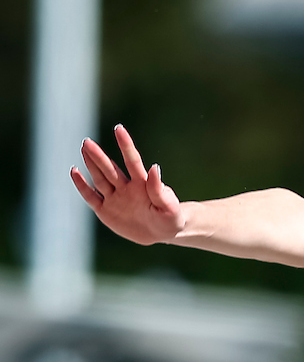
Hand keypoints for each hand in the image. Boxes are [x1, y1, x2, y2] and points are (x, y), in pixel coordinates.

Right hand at [70, 125, 184, 244]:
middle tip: (87, 142)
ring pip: (100, 178)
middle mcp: (126, 188)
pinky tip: (74, 171)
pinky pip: (91, 197)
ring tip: (84, 148)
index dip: (125, 145)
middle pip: (110, 169)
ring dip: (91, 164)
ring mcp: (115, 198)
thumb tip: (155, 167)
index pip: (132, 161)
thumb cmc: (170, 218)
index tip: (119, 129)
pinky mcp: (106, 211)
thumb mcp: (169, 207)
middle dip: (99, 156)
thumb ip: (159, 190)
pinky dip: (82, 186)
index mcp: (142, 184)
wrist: (163, 233)